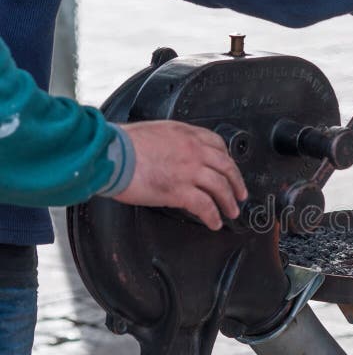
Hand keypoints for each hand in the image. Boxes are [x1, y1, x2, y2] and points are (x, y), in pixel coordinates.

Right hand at [113, 121, 247, 230]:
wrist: (110, 153)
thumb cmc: (122, 143)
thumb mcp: (154, 132)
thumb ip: (171, 141)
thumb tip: (174, 153)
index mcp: (186, 134)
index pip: (217, 144)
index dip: (227, 159)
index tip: (229, 168)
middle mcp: (193, 150)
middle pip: (226, 167)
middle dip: (237, 183)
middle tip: (240, 194)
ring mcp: (189, 170)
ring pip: (221, 187)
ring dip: (229, 202)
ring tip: (232, 212)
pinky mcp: (180, 190)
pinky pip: (205, 206)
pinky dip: (213, 216)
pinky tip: (214, 222)